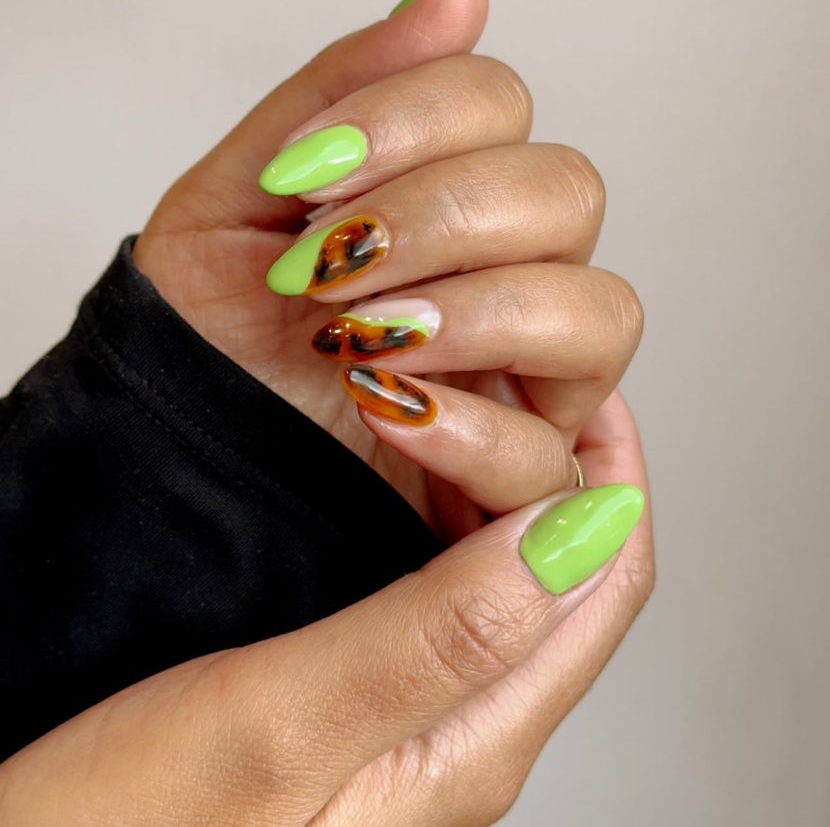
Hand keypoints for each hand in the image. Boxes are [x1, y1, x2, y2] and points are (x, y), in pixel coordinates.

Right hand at [0, 390, 653, 825]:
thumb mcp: (283, 722)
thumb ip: (439, 637)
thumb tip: (569, 537)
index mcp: (472, 740)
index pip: (601, 586)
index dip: (608, 476)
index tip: (579, 386)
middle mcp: (461, 727)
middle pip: (565, 572)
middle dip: (557, 458)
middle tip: (506, 367)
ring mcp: (411, 712)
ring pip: (501, 569)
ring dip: (496, 474)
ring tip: (454, 393)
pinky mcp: (355, 695)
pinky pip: (437, 586)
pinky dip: (437, 508)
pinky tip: (392, 466)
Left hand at [133, 0, 642, 532]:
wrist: (171, 440)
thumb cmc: (209, 322)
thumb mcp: (248, 192)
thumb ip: (352, 86)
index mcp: (448, 199)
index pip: (504, 106)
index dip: (412, 119)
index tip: (303, 176)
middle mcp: (504, 275)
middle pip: (570, 194)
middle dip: (441, 215)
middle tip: (329, 262)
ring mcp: (521, 379)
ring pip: (601, 313)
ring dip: (476, 311)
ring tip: (361, 337)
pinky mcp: (510, 477)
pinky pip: (550, 453)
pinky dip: (470, 427)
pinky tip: (383, 407)